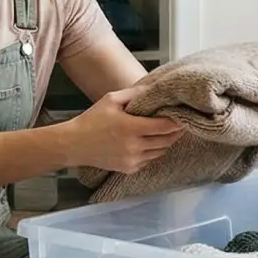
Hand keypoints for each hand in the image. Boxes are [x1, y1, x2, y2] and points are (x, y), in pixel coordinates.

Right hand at [68, 85, 185, 174]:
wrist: (75, 144)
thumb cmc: (92, 119)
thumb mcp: (111, 100)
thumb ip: (134, 93)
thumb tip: (154, 88)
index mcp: (131, 127)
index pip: (164, 126)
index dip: (176, 122)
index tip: (182, 116)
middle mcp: (134, 146)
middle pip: (166, 141)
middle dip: (175, 132)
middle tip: (180, 124)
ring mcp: (132, 160)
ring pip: (160, 152)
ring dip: (166, 142)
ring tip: (167, 133)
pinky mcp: (129, 168)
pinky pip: (149, 160)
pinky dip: (154, 152)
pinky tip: (151, 143)